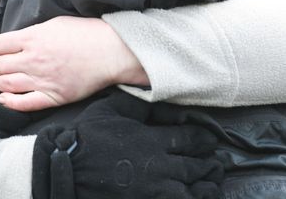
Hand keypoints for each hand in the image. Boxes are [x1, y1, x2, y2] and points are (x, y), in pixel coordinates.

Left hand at [0, 16, 149, 111]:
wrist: (112, 50)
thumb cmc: (85, 33)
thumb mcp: (53, 23)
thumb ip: (31, 33)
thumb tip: (12, 41)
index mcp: (32, 38)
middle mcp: (33, 59)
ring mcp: (43, 79)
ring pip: (6, 84)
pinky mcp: (54, 95)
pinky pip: (27, 102)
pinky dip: (11, 102)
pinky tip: (1, 100)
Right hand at [32, 91, 223, 198]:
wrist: (66, 169)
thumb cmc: (88, 136)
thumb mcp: (113, 109)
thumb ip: (141, 104)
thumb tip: (161, 96)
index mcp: (151, 141)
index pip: (189, 140)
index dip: (203, 139)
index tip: (209, 139)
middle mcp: (158, 167)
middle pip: (195, 166)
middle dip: (210, 162)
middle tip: (219, 160)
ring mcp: (154, 191)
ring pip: (192, 189)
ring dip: (207, 184)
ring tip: (214, 180)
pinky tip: (194, 195)